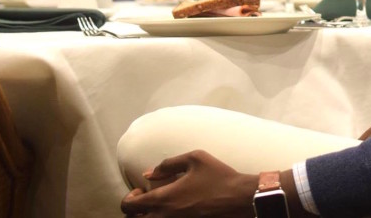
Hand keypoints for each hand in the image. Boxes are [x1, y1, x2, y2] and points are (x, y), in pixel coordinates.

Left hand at [120, 150, 256, 216]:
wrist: (240, 197)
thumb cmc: (218, 176)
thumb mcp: (194, 158)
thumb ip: (168, 164)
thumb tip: (148, 173)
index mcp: (164, 198)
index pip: (130, 206)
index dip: (130, 198)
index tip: (141, 190)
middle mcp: (166, 217)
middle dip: (135, 211)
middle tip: (146, 201)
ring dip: (147, 217)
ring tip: (157, 207)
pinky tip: (172, 211)